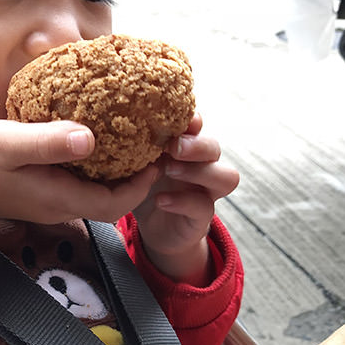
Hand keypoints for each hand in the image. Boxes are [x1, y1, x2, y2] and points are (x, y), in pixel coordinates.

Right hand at [0, 119, 158, 235]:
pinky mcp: (41, 191)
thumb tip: (92, 138)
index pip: (116, 202)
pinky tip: (93, 140)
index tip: (155, 153)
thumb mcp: (9, 144)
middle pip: (112, 200)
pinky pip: (80, 184)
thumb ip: (49, 141)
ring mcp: (50, 200)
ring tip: (129, 136)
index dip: (142, 183)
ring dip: (117, 170)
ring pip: (97, 192)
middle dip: (137, 177)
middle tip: (150, 142)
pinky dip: (95, 167)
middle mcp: (61, 204)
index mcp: (60, 197)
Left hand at [133, 113, 238, 283]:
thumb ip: (135, 147)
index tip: (171, 116)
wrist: (153, 228)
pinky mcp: (202, 217)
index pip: (198, 127)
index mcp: (186, 148)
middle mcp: (201, 166)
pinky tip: (160, 200)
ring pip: (226, 176)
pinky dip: (182, 202)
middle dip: (197, 144)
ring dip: (198, 171)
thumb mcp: (138, 164)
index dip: (191, 119)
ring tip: (169, 170)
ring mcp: (206, 192)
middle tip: (172, 146)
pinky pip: (205, 207)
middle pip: (215, 148)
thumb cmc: (146, 187)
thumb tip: (118, 124)